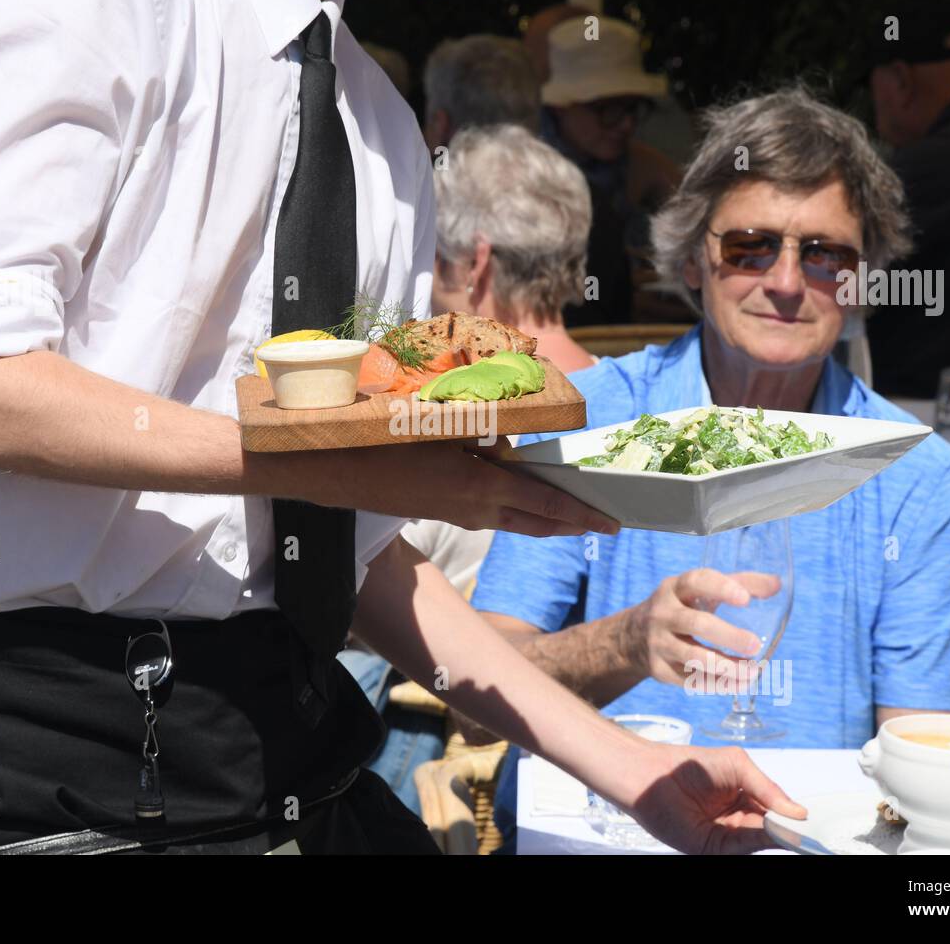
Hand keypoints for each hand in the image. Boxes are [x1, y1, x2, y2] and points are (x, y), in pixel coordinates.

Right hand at [254, 437, 619, 537]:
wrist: (336, 471)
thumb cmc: (389, 439)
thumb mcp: (444, 425)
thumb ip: (486, 434)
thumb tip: (513, 446)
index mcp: (480, 486)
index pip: (545, 503)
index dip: (582, 513)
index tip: (613, 522)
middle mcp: (476, 510)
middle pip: (537, 523)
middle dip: (574, 524)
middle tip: (607, 524)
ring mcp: (460, 516)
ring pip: (516, 521)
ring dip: (546, 520)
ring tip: (576, 515)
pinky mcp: (445, 513)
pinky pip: (493, 514)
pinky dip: (517, 509)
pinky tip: (521, 496)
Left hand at [620, 743, 806, 854]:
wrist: (651, 775)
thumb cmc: (689, 764)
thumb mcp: (738, 766)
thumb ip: (767, 789)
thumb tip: (797, 811)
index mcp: (746, 797)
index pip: (777, 810)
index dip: (794, 814)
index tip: (814, 817)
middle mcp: (739, 818)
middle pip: (774, 828)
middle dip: (792, 828)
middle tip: (811, 827)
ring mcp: (728, 835)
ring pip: (762, 839)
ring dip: (780, 835)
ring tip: (797, 828)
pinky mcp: (714, 848)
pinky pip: (744, 846)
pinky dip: (761, 840)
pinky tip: (774, 831)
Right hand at [625, 568, 779, 689]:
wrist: (632, 637)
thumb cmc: (681, 607)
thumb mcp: (699, 590)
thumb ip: (739, 583)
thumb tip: (776, 584)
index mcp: (674, 589)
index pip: (696, 582)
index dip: (721, 588)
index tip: (745, 599)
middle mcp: (662, 614)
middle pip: (697, 624)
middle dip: (729, 636)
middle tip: (756, 645)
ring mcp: (658, 643)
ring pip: (693, 657)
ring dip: (727, 667)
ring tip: (753, 672)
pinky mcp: (658, 670)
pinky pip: (690, 681)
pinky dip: (717, 685)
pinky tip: (739, 683)